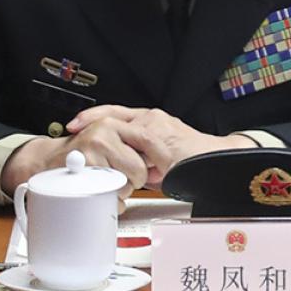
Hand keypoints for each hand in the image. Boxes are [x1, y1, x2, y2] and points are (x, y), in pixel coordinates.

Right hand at [0, 114, 160, 211]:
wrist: (47, 160)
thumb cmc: (81, 154)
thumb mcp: (106, 139)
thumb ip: (130, 144)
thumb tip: (159, 159)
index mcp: (113, 123)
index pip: (147, 141)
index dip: (158, 159)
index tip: (163, 170)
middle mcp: (104, 132)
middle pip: (139, 168)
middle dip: (134, 180)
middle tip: (121, 178)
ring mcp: (93, 149)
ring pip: (125, 184)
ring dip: (120, 191)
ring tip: (104, 182)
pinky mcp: (84, 168)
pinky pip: (109, 196)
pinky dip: (108, 201)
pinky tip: (97, 191)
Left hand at [68, 105, 256, 187]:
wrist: (215, 160)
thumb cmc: (189, 162)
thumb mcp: (156, 162)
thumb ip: (139, 162)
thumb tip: (118, 176)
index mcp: (148, 122)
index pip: (116, 114)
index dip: (94, 117)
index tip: (75, 123)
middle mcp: (151, 119)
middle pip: (115, 115)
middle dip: (93, 120)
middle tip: (75, 127)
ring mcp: (157, 125)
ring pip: (125, 128)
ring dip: (109, 137)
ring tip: (91, 143)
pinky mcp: (163, 135)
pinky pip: (140, 139)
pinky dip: (127, 147)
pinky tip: (114, 151)